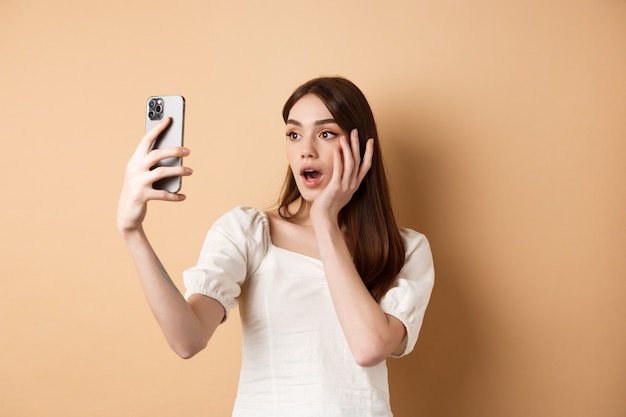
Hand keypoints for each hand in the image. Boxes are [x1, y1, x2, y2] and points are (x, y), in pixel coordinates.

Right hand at [117, 117, 191, 234]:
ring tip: (190, 171)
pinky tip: (183, 196)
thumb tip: (177, 156)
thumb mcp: (142, 175)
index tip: (169, 119)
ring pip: (161, 172)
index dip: (157, 129)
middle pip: (156, 154)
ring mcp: (137, 182)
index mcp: (134, 161)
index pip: (146, 141)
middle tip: (188, 151)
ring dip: (179, 171)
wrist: (125, 214)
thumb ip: (154, 165)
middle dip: (174, 150)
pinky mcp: (141, 196)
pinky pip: (163, 194)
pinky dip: (175, 195)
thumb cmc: (138, 191)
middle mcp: (134, 169)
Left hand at [310, 129, 373, 224]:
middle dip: (357, 145)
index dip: (369, 153)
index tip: (369, 141)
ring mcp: (345, 186)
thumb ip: (341, 181)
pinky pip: (339, 170)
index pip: (366, 166)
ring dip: (348, 148)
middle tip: (355, 131)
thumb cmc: (328, 206)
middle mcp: (352, 185)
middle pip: (359, 161)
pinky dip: (339, 158)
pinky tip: (337, 149)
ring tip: (345, 136)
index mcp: (354, 185)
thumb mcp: (338, 192)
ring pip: (350, 164)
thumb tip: (339, 171)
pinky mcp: (335, 188)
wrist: (324, 218)